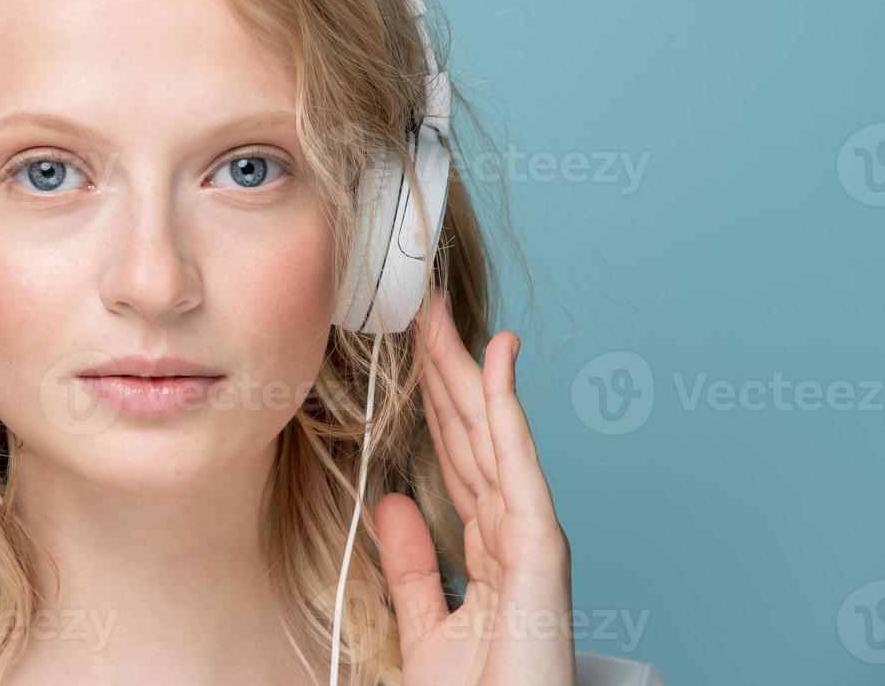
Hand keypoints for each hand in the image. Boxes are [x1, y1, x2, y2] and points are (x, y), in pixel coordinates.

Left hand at [373, 289, 576, 685]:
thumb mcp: (426, 628)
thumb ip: (415, 567)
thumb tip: (394, 503)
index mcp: (490, 551)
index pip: (458, 456)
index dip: (436, 400)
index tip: (412, 349)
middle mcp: (515, 534)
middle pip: (473, 434)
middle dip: (446, 368)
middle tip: (421, 306)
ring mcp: (532, 537)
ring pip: (492, 434)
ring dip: (467, 368)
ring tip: (442, 313)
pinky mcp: (540, 548)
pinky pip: (516, 462)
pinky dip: (506, 407)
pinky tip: (495, 357)